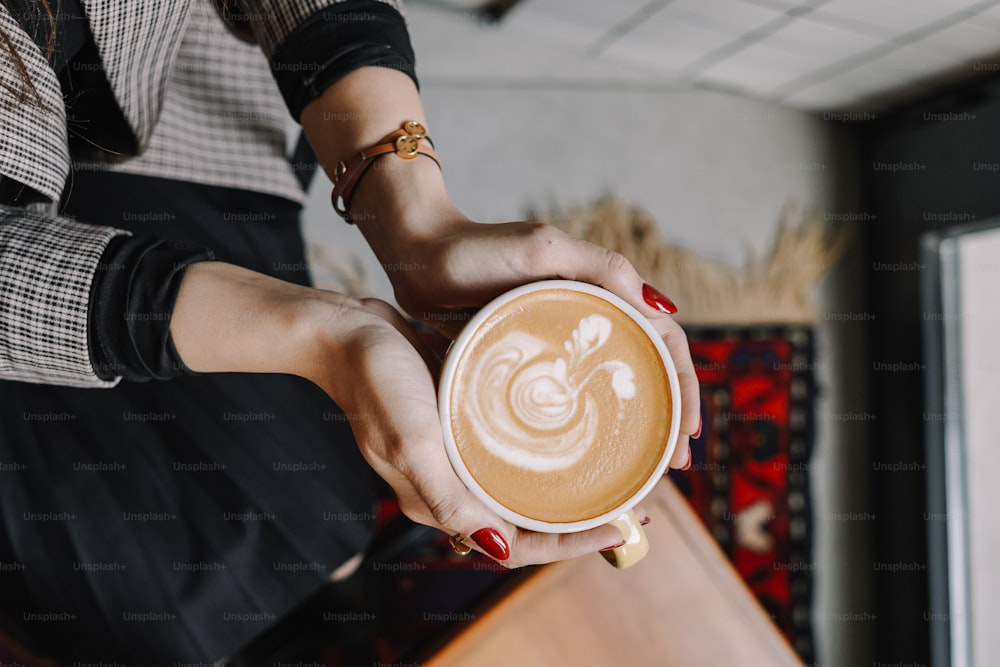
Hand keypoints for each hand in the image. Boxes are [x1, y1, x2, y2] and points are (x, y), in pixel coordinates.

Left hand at [297, 68, 699, 461]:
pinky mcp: (528, 361)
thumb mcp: (541, 249)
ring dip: (635, 427)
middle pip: (645, 371)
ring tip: (644, 472)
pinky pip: (569, 398)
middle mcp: (588, 317)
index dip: (683, 385)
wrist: (415, 258)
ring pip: (610, 389)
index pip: (663, 341)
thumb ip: (600, 267)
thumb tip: (662, 307)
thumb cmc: (474, 248)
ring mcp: (557, 343)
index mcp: (602, 291)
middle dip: (668, 417)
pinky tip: (587, 458)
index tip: (687, 431)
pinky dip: (588, 426)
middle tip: (674, 466)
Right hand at [315, 297, 645, 566]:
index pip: (517, 547)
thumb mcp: (412, 441)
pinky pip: (508, 450)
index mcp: (440, 502)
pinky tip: (572, 429)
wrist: (342, 334)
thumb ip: (450, 499)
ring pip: (521, 487)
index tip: (621, 526)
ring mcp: (453, 456)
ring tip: (614, 469)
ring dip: (567, 487)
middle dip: (580, 521)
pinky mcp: (456, 424)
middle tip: (632, 500)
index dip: (573, 544)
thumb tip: (501, 550)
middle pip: (526, 522)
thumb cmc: (374, 383)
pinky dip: (543, 451)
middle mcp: (450, 487)